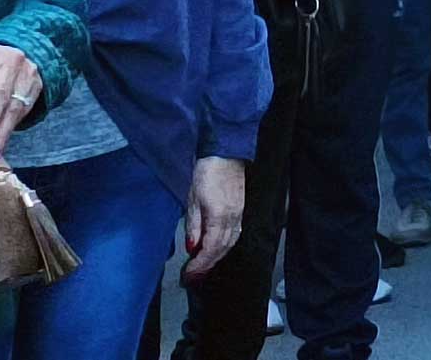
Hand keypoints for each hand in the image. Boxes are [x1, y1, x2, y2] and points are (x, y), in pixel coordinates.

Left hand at [181, 156, 244, 277]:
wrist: (225, 154)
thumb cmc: (206, 175)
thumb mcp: (193, 201)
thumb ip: (194, 226)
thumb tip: (192, 248)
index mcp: (220, 217)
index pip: (211, 248)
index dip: (200, 265)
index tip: (188, 275)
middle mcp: (234, 218)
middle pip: (223, 248)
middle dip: (208, 264)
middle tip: (194, 275)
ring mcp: (240, 213)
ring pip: (231, 242)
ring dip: (217, 256)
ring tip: (203, 265)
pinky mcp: (242, 208)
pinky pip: (235, 233)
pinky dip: (225, 245)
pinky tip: (216, 248)